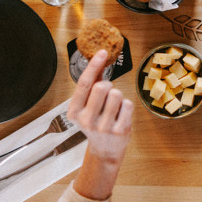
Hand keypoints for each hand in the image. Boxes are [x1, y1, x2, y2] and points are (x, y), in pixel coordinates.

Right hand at [67, 50, 132, 164]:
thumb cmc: (96, 121)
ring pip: (116, 94)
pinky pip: (128, 104)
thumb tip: (99, 57)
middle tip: (107, 94)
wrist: (105, 150)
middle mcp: (86, 120)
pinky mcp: (119, 130)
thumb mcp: (87, 105)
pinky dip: (126, 106)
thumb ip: (92, 83)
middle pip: (101, 86)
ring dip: (118, 96)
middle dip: (107, 85)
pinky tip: (121, 115)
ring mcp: (103, 127)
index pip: (84, 84)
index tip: (103, 52)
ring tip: (114, 107)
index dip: (94, 65)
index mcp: (74, 112)